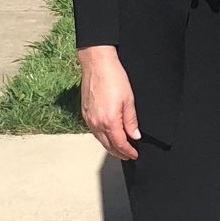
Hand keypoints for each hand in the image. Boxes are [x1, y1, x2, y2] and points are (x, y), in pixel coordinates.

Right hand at [77, 45, 140, 160]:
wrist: (97, 64)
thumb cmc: (113, 77)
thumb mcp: (128, 100)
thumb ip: (131, 120)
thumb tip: (135, 136)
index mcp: (109, 121)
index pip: (120, 143)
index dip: (128, 151)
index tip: (134, 154)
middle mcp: (96, 123)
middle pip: (108, 145)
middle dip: (119, 152)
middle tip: (128, 156)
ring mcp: (89, 119)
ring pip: (100, 140)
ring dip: (110, 146)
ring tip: (119, 149)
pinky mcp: (84, 113)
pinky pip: (94, 131)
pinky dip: (102, 137)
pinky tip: (107, 136)